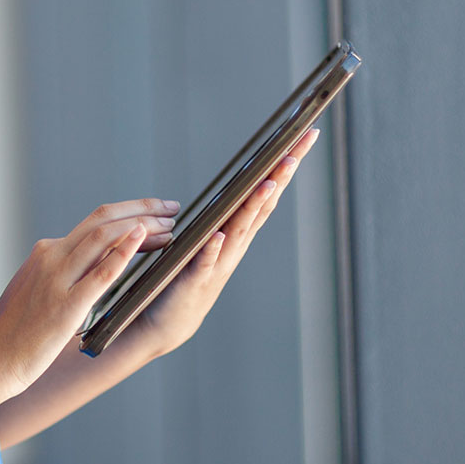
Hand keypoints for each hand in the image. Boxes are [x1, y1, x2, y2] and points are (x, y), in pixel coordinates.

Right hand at [0, 196, 181, 395]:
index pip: (94, 222)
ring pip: (104, 236)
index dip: (129, 213)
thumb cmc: (15, 331)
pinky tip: (143, 239)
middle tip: (172, 210)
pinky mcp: (66, 305)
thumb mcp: (38, 289)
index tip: (153, 213)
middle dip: (142, 210)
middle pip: (103, 220)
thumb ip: (63, 273)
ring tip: (169, 228)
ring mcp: (57, 279)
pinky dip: (124, 251)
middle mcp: (51, 257)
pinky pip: (101, 272)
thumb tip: (96, 264)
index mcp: (46, 253)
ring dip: (142, 226)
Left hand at [116, 127, 321, 358]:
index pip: (263, 194)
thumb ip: (223, 219)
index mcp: (233, 234)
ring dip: (254, 207)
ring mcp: (215, 265)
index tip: (303, 137)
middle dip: (281, 176)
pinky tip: (219, 235)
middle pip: (260, 206)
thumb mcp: (208, 243)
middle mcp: (231, 248)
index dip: (282, 167)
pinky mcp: (192, 282)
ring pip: (238, 231)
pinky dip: (212, 249)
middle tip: (300, 147)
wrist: (161, 326)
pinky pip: (203, 263)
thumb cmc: (182, 282)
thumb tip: (239, 188)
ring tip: (269, 183)